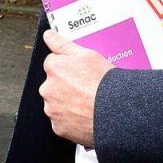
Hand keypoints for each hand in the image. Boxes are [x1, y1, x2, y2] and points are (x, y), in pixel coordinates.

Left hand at [39, 29, 111, 146]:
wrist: (116, 112)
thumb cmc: (103, 83)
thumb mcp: (86, 54)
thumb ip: (62, 43)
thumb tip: (48, 34)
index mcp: (53, 68)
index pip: (54, 64)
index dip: (70, 69)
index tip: (81, 75)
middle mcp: (47, 89)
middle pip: (54, 85)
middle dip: (67, 87)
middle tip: (87, 90)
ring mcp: (52, 109)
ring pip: (57, 104)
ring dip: (68, 104)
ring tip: (89, 104)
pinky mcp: (58, 127)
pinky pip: (62, 122)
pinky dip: (72, 120)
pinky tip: (86, 116)